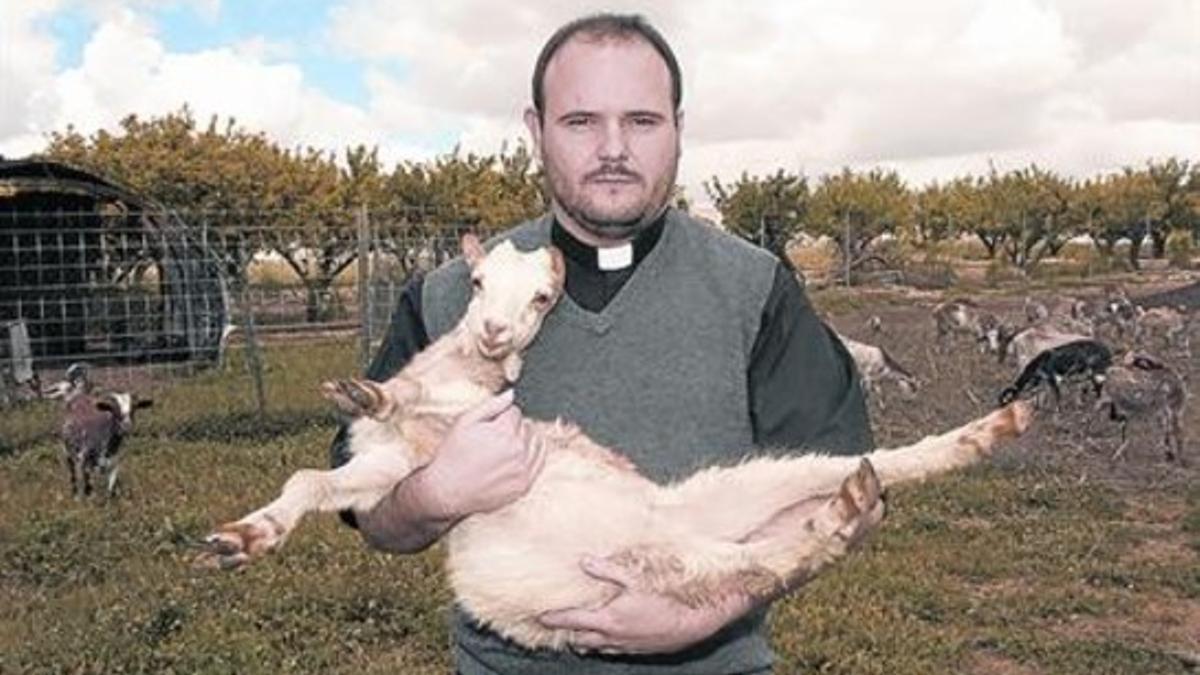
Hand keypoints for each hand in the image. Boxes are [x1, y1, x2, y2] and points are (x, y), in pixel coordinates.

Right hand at [414, 390, 545, 519]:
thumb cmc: (452, 455)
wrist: (446, 490)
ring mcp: (523, 470)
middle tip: (494, 438)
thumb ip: (491, 405)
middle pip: (526, 426)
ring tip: (504, 448)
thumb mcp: (465, 421)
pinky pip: (540, 461)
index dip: (502, 415)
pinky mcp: (525, 485)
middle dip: (512, 427)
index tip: (492, 424)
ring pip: (536, 441)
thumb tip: (511, 394)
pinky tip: (518, 455)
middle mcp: (518, 451)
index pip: (515, 412)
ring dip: (524, 440)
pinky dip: (533, 455)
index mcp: (504, 432)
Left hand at [537, 556, 748, 654]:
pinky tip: (609, 637)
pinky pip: (616, 649)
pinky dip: (606, 644)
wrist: (696, 619)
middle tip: (557, 626)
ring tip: (579, 634)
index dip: (555, 619)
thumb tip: (585, 562)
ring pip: (599, 647)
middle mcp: (615, 637)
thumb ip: (608, 569)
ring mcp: (628, 645)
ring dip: (587, 640)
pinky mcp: (641, 649)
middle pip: (582, 638)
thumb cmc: (668, 597)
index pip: (573, 620)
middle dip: (568, 633)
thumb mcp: (636, 576)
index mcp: (609, 619)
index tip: (541, 617)